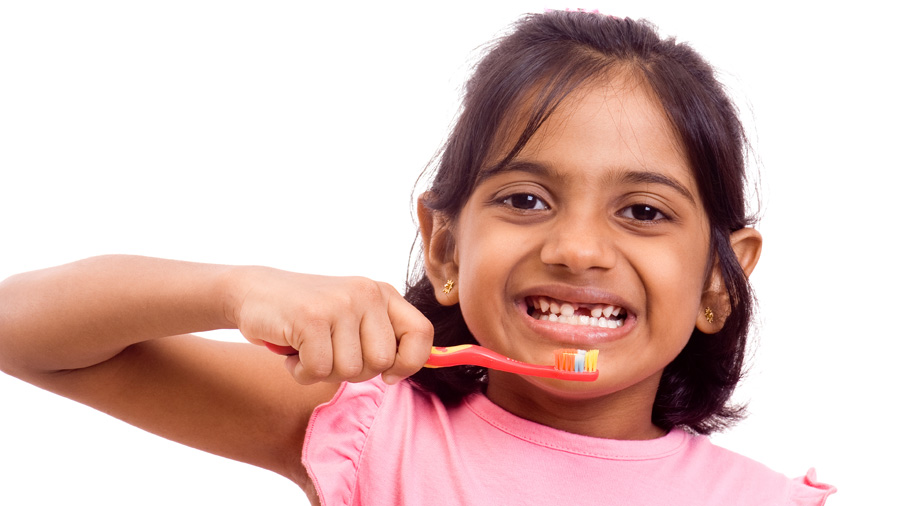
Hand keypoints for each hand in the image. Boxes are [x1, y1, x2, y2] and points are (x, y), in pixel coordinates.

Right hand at [227, 268, 432, 384]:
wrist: (254, 292)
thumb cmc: (307, 315)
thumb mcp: (353, 318)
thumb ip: (381, 339)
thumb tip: (400, 372)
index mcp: (383, 293)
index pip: (422, 333)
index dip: (409, 363)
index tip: (388, 374)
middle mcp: (366, 294)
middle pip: (381, 362)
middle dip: (353, 371)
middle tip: (328, 352)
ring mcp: (339, 304)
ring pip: (349, 371)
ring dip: (322, 371)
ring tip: (307, 347)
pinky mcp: (311, 318)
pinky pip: (318, 371)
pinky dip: (301, 372)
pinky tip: (292, 351)